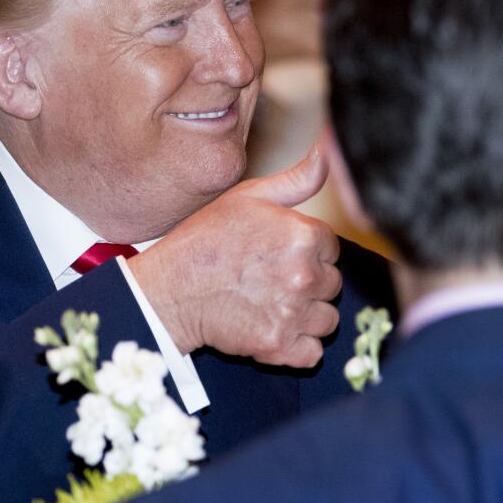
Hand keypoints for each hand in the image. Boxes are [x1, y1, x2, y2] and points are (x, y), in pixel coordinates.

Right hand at [128, 146, 341, 367]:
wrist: (169, 290)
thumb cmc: (205, 240)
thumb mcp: (248, 197)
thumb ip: (297, 179)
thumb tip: (327, 151)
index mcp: (303, 235)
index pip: (331, 248)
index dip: (306, 250)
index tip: (278, 253)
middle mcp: (304, 275)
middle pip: (333, 284)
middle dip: (308, 282)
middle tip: (270, 279)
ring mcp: (292, 313)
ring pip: (326, 319)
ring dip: (306, 315)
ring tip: (272, 304)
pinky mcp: (279, 346)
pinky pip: (312, 351)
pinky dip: (297, 346)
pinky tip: (273, 328)